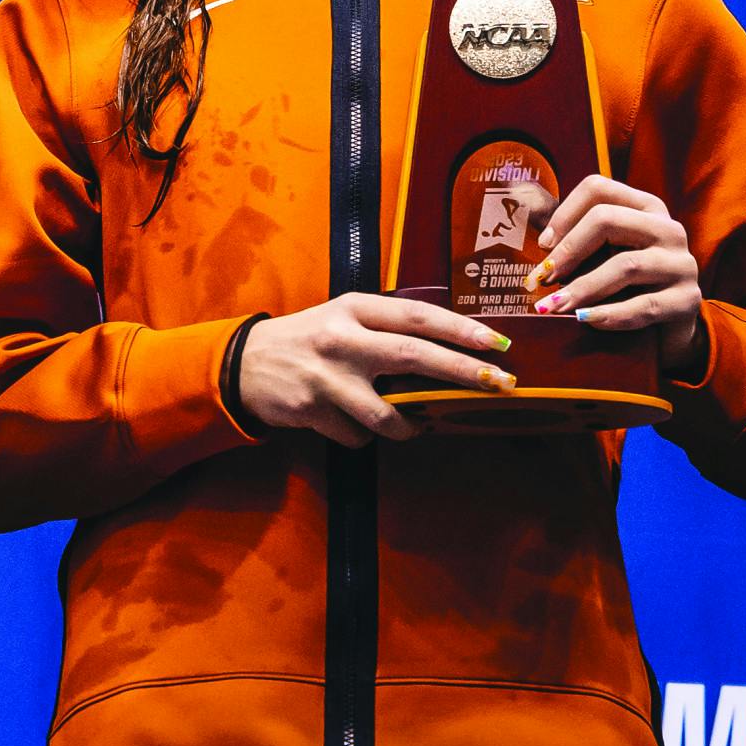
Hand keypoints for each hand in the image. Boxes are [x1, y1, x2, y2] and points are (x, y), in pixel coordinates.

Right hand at [238, 292, 518, 447]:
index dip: (460, 329)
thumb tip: (448, 351)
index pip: (416, 315)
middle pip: (413, 356)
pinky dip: (363, 436)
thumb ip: (385, 329)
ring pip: (387, 413)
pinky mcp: (311, 410)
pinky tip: (351, 423)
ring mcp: (326, 377)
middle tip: (500, 384)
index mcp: (353, 308)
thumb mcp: (343, 318)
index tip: (496, 343)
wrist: (245, 363)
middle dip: (462, 372)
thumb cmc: (308, 338)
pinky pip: (357, 436)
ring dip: (410, 426)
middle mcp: (341, 339)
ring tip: (416, 425)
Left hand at [524, 174, 703, 373]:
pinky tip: (586, 320)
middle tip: (542, 278)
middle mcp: (668, 229)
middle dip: (568, 250)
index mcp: (645, 207)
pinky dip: (609, 314)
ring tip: (555, 305)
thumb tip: (531, 224)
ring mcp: (682, 263)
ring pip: (625, 265)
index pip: (598, 188)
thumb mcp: (603, 254)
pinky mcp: (688, 300)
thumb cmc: (625, 285)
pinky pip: (643, 305)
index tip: (543, 245)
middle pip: (607, 219)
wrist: (669, 330)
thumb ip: (574, 237)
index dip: (564, 213)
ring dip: (582, 287)